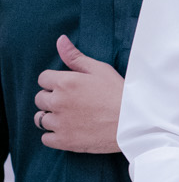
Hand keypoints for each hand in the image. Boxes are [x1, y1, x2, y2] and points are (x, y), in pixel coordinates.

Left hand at [35, 34, 124, 153]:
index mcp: (65, 82)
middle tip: (73, 103)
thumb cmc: (120, 94)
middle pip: (40, 99)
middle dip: (53, 100)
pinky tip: (69, 131)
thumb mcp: (101, 70)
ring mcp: (60, 122)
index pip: (43, 79)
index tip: (70, 88)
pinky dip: (54, 136)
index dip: (56, 83)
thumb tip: (60, 40)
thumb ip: (76, 57)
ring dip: (52, 118)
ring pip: (40, 119)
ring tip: (70, 118)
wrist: (135, 123)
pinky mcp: (64, 140)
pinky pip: (46, 138)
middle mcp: (58, 102)